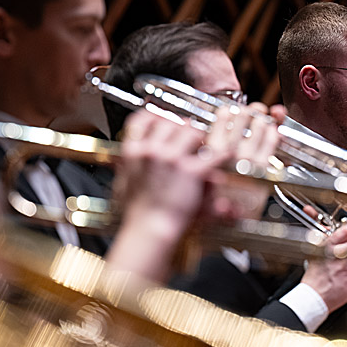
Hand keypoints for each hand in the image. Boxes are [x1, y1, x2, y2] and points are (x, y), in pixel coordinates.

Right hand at [108, 108, 277, 280]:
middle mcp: (151, 150)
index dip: (156, 115)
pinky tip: (226, 154)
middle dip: (182, 126)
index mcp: (132, 152)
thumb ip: (126, 167)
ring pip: (191, 131)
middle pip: (171, 122)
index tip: (164, 117)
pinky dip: (221, 152)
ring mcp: (171, 159)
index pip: (142, 119)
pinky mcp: (191, 171)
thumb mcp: (123, 184)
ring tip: (205, 144)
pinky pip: (213, 152)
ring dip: (201, 136)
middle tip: (191, 134)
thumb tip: (120, 160)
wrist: (148, 231)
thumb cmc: (136, 213)